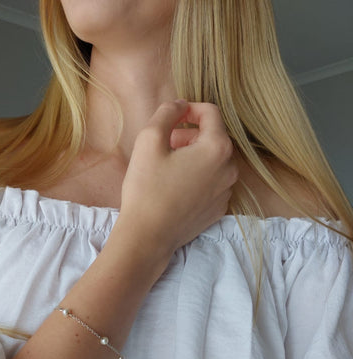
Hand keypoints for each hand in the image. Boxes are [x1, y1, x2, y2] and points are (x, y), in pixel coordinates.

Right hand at [118, 100, 238, 255]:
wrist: (149, 236)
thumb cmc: (147, 188)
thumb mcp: (149, 139)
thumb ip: (167, 112)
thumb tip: (179, 104)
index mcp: (217, 148)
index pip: (211, 112)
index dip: (190, 108)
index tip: (172, 116)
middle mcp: (230, 169)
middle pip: (215, 137)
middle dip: (192, 134)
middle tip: (167, 142)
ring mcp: (226, 192)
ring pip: (215, 160)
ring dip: (195, 154)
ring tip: (170, 164)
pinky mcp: (218, 209)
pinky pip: (213, 181)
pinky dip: (199, 175)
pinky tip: (177, 185)